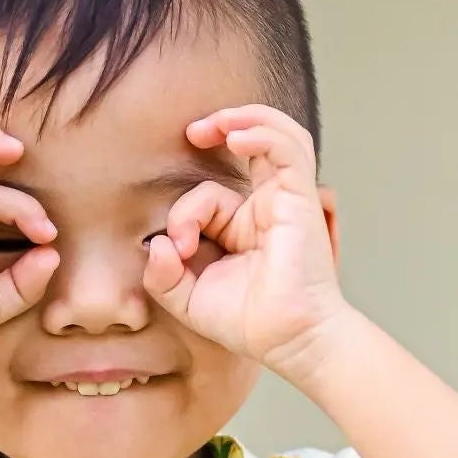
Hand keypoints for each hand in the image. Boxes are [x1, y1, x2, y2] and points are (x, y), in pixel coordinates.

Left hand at [144, 106, 347, 375]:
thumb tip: (157, 242)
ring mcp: (286, 200)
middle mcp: (266, 207)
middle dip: (221, 128)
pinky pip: (287, 148)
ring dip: (246, 118)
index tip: (179, 247)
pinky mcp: (300, 197)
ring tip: (217, 123)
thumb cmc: (248, 323)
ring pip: (276, 136)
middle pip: (245, 150)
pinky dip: (263, 132)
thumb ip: (163, 274)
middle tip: (193, 132)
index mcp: (241, 227)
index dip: (185, 214)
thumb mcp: (188, 299)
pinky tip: (237, 135)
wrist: (287, 339)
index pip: (208, 197)